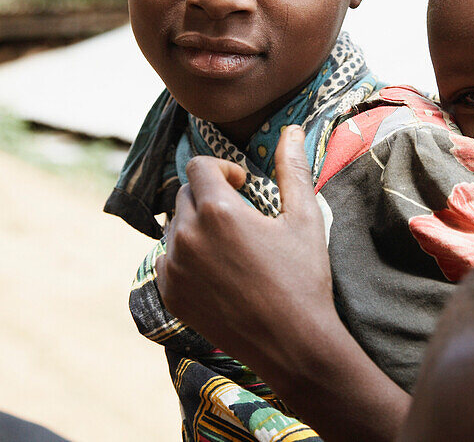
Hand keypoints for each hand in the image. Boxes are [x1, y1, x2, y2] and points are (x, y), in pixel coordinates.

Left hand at [155, 126, 335, 363]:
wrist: (293, 344)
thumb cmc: (303, 278)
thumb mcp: (304, 218)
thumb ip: (292, 169)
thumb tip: (291, 129)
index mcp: (217, 210)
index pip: (199, 166)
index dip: (223, 169)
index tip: (243, 184)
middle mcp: (187, 235)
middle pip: (186, 195)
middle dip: (212, 198)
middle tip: (244, 220)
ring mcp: (174, 267)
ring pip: (176, 227)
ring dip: (198, 227)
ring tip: (233, 248)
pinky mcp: (170, 294)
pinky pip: (168, 260)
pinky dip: (187, 258)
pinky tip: (219, 274)